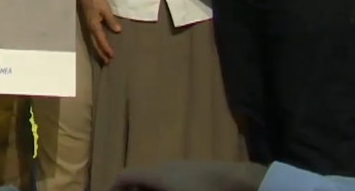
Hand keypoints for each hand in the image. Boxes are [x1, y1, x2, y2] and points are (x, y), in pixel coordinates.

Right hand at [78, 0, 120, 62]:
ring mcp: (88, 25)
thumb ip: (111, 21)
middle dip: (101, 53)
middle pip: (95, 44)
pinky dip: (96, 42)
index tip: (112, 57)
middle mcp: (90, 28)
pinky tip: (99, 42)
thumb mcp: (105, 10)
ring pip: (93, 41)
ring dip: (98, 49)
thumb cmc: (95, 0)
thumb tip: (118, 31)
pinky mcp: (88, 22)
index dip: (106, 49)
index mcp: (94, 26)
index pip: (101, 40)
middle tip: (107, 62)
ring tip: (103, 56)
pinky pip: (92, 36)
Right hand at [109, 161, 267, 190]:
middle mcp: (164, 166)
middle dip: (133, 190)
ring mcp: (180, 166)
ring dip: (149, 190)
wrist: (239, 180)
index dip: (114, 187)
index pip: (125, 176)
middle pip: (140, 177)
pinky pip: (170, 179)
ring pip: (156, 178)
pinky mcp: (194, 170)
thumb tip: (140, 188)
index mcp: (155, 175)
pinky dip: (164, 188)